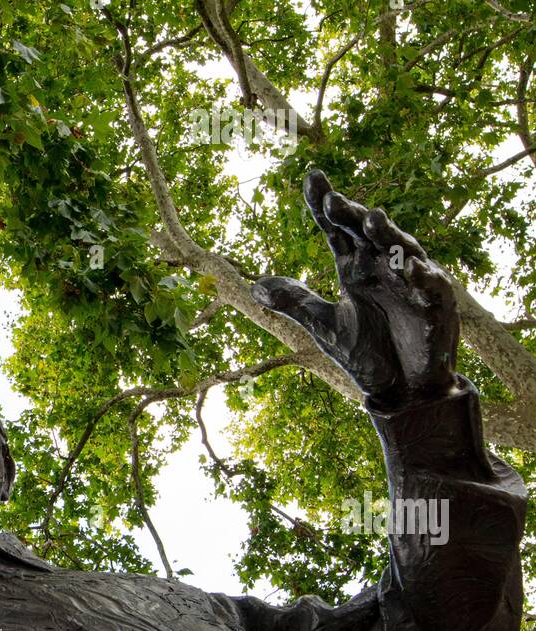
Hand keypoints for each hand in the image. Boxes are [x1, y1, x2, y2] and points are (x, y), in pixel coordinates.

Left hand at [251, 170, 457, 408]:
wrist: (400, 390)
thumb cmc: (367, 354)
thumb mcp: (325, 327)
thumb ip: (296, 302)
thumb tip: (255, 286)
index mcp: (354, 269)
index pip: (337, 230)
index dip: (324, 206)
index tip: (312, 178)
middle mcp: (382, 267)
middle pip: (366, 233)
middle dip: (352, 216)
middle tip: (333, 201)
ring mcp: (411, 282)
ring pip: (400, 250)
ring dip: (387, 236)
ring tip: (372, 219)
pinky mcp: (436, 304)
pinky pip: (429, 285)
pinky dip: (420, 276)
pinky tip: (408, 264)